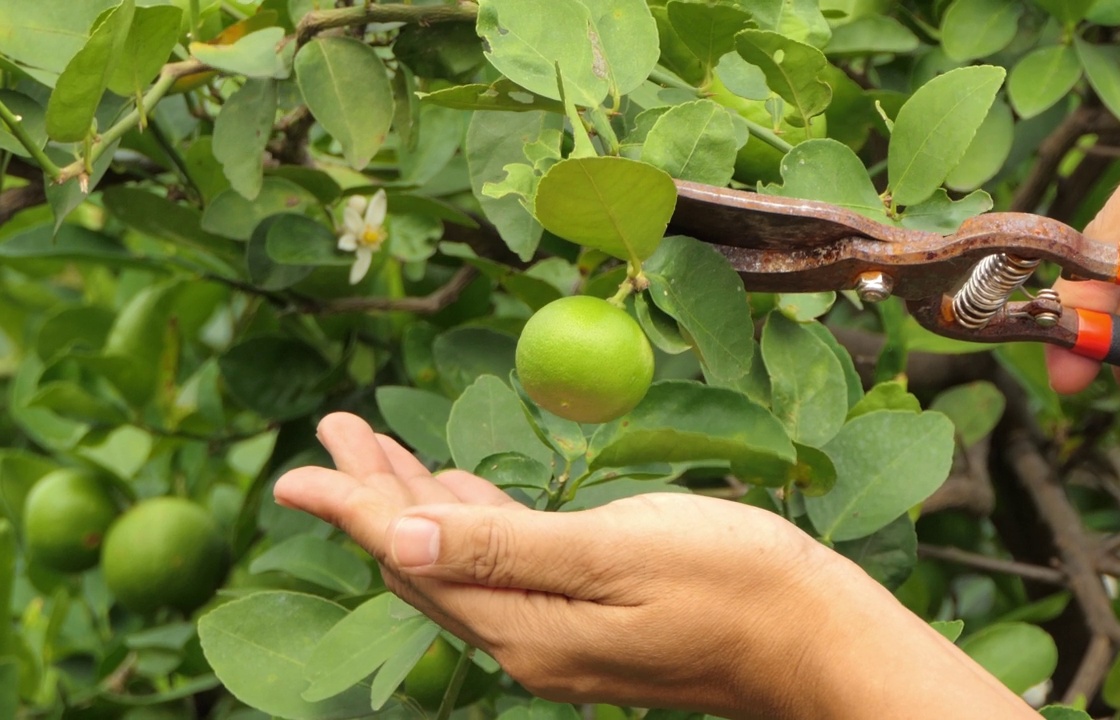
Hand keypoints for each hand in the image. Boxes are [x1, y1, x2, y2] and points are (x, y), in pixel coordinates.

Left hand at [274, 412, 1036, 719]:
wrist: (817, 641)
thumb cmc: (732, 582)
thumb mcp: (614, 554)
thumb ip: (504, 548)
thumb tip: (398, 534)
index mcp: (524, 629)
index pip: (412, 557)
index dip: (351, 507)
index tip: (295, 469)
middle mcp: (528, 643)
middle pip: (425, 561)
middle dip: (375, 495)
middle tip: (338, 430)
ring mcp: (559, 638)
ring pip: (462, 563)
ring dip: (418, 503)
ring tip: (378, 453)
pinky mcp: (589, 625)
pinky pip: (504, 571)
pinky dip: (472, 523)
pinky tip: (461, 495)